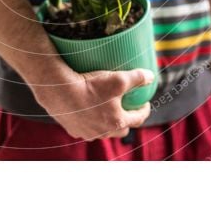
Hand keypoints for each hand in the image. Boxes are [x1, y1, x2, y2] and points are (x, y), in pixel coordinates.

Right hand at [31, 68, 153, 140]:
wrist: (59, 91)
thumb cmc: (90, 85)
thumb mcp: (119, 78)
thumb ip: (138, 77)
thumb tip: (151, 77)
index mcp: (117, 122)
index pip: (138, 119)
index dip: (143, 110)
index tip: (144, 103)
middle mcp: (103, 132)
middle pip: (121, 130)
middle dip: (126, 120)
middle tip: (126, 108)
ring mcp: (87, 133)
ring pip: (102, 131)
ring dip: (107, 123)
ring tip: (106, 110)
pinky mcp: (72, 129)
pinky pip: (85, 128)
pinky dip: (89, 121)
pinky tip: (87, 110)